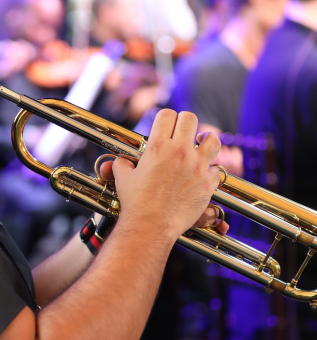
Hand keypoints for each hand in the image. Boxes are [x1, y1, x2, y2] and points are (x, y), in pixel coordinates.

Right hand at [104, 109, 222, 242]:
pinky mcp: (207, 183)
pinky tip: (203, 173)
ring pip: (213, 139)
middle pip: (190, 119)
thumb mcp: (123, 177)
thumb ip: (123, 163)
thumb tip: (123, 160)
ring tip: (202, 144)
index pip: (167, 114)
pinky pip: (216, 169)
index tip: (167, 126)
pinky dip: (210, 170)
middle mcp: (179, 152)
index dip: (166, 118)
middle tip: (184, 131)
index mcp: (157, 146)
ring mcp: (196, 167)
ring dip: (207, 140)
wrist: (151, 225)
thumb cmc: (135, 202)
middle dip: (186, 123)